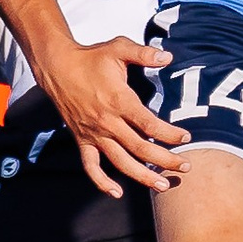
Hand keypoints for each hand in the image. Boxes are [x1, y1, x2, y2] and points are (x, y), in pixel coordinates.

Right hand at [38, 36, 185, 197]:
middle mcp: (107, 122)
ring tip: (163, 185)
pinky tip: (117, 193)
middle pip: (140, 148)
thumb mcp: (118, 48)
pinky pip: (91, 167)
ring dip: (143, 176)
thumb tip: (168, 56)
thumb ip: (144, 53)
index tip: (185, 138)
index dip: (170, 134)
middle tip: (185, 167)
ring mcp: (94, 134)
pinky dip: (102, 182)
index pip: (149, 125)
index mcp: (119, 101)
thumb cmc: (90, 58)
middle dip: (165, 160)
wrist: (57, 67)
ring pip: (121, 162)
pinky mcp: (82, 140)